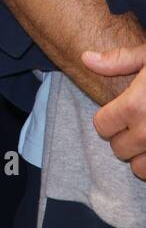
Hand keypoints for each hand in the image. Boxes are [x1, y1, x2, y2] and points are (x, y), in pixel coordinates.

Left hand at [82, 44, 145, 178]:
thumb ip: (119, 60)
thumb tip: (87, 59)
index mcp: (136, 105)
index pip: (102, 126)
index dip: (108, 118)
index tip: (119, 111)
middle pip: (118, 149)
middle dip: (123, 137)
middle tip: (138, 122)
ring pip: (138, 169)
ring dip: (141, 155)